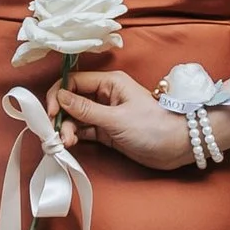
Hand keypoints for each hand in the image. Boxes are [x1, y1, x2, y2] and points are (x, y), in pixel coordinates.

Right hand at [57, 68, 196, 170]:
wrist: (179, 147)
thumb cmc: (153, 127)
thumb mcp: (116, 118)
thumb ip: (86, 109)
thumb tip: (60, 97)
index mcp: (109, 82)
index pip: (73, 82)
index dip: (58, 95)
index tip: (50, 114)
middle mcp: (105, 95)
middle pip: (72, 100)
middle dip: (60, 116)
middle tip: (56, 133)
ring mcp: (106, 114)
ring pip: (76, 117)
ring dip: (67, 129)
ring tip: (67, 143)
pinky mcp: (108, 131)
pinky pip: (84, 130)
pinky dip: (75, 136)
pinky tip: (71, 144)